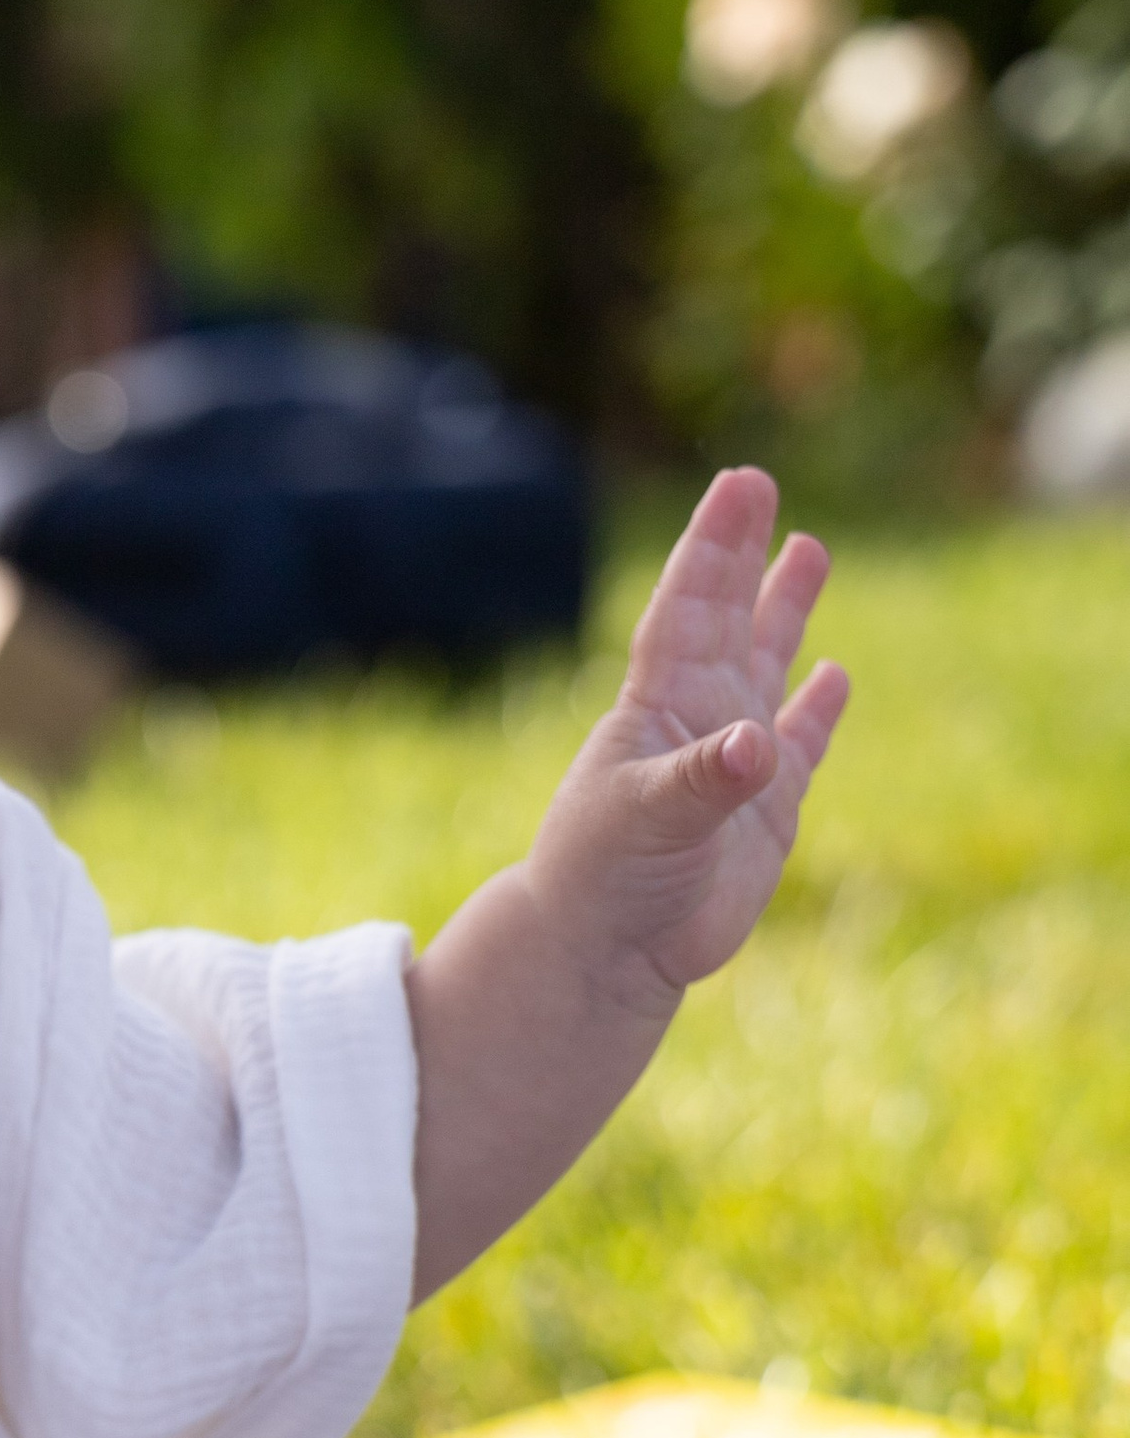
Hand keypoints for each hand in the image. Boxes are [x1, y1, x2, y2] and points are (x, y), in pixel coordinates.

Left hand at [527, 468, 848, 1006]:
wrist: (607, 952)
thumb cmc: (604, 880)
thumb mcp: (648, 822)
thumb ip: (703, 782)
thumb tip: (758, 746)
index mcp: (656, 707)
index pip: (688, 608)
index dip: (714, 547)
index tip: (739, 485)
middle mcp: (696, 721)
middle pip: (727, 619)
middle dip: (744, 556)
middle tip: (761, 487)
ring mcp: (731, 763)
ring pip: (764, 667)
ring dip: (785, 612)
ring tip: (808, 551)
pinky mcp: (765, 812)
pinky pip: (799, 744)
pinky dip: (816, 709)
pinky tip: (833, 673)